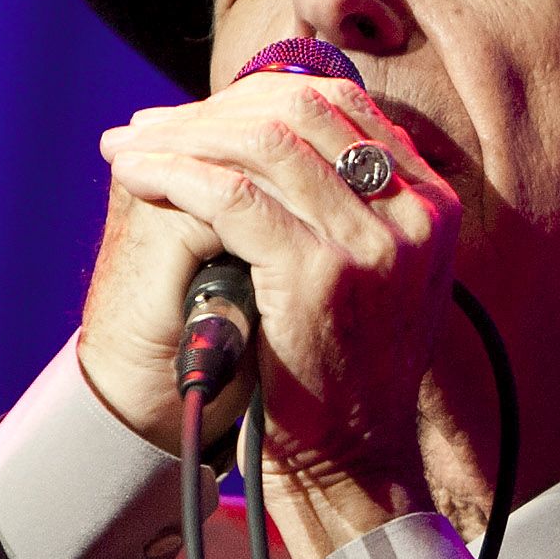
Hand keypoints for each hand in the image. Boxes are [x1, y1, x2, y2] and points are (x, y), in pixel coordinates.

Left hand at [76, 67, 459, 558]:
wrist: (353, 462)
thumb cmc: (342, 373)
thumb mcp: (369, 274)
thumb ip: (344, 206)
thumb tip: (272, 132)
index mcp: (430, 205)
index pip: (337, 107)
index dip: (253, 96)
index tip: (188, 117)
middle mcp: (414, 214)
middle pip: (298, 112)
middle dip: (209, 111)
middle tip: (145, 127)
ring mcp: (373, 243)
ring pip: (261, 145)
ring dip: (180, 139)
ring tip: (129, 150)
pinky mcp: (321, 273)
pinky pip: (231, 197)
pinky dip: (174, 176)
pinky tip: (136, 177)